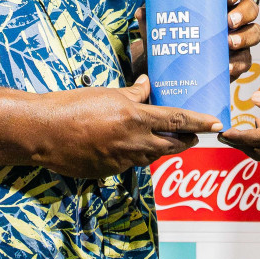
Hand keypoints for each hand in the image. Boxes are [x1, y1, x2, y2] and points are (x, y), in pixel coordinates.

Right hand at [28, 76, 222, 179]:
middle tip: (194, 136)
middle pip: (171, 145)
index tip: (216, 123)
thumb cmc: (73, 106)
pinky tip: (123, 145)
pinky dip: (132, 154)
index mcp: (135, 118)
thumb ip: (132, 93)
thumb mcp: (107, 93)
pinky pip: (129, 164)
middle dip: (185, 141)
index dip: (199, 122)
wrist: (43, 132)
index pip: (177, 120)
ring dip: (158, 147)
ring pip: (150, 156)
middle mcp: (133, 142)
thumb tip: (147, 86)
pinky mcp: (108, 172)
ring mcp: (121, 161)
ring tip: (160, 138)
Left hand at [129, 0, 259, 79]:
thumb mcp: (159, 25)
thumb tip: (142, 12)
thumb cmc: (168, 37)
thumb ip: (151, 17)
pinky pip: (247, 60)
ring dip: (246, 37)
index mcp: (216, 0)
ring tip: (229, 43)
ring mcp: (238, 38)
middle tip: (228, 22)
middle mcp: (232, 16)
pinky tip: (229, 67)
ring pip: (255, 32)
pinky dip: (240, 63)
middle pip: (250, 8)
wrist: (170, 69)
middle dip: (243, 13)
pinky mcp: (238, 60)